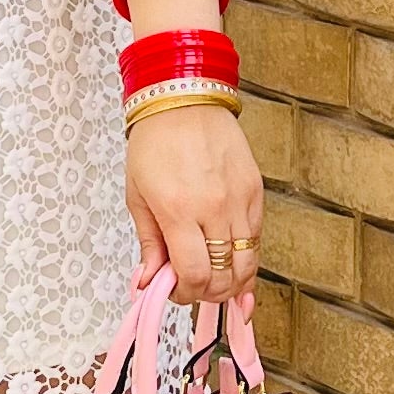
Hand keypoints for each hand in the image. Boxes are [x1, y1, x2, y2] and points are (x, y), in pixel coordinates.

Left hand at [127, 99, 261, 308]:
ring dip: (231, 281)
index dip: (186, 294)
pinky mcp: (256, 191)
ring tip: (215, 279)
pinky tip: (232, 259)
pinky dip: (246, 256)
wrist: (185, 99)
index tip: (175, 290)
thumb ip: (148, 243)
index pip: (194, 275)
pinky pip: (257, 238)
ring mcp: (239, 200)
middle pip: (224, 275)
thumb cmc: (156, 141)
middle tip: (193, 288)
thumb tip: (148, 281)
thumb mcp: (137, 195)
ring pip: (248, 262)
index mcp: (178, 210)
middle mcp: (214, 208)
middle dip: (208, 292)